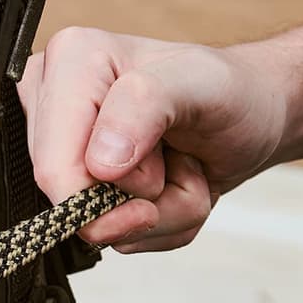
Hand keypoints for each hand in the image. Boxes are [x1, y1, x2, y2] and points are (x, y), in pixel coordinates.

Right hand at [18, 27, 287, 251]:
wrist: (251, 115)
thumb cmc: (228, 91)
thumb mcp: (200, 84)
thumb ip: (145, 106)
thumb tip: (99, 162)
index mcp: (66, 63)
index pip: (54, 168)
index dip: (107, 193)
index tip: (160, 177)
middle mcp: (51, 104)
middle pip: (72, 204)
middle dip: (140, 201)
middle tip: (176, 159)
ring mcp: (62, 149)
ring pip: (98, 228)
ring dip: (159, 214)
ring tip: (178, 167)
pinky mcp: (81, 187)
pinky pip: (115, 239)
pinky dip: (158, 226)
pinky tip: (171, 185)